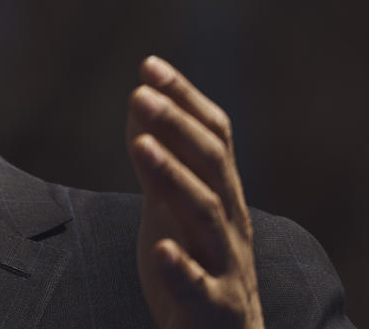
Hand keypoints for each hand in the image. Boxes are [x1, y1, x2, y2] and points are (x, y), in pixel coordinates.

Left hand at [126, 56, 263, 328]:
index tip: (150, 65)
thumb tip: (139, 99)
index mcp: (222, 192)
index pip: (213, 135)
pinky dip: (183, 267)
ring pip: (206, 216)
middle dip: (177, 127)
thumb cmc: (197, 259)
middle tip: (141, 94)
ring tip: (142, 145)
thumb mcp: (173, 204)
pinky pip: (201, 288)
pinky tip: (162, 249)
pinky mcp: (212, 307)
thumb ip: (159, 158)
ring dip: (174, 177)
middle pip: (211, 166)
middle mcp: (230, 221)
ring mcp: (225, 265)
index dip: (185, 99)